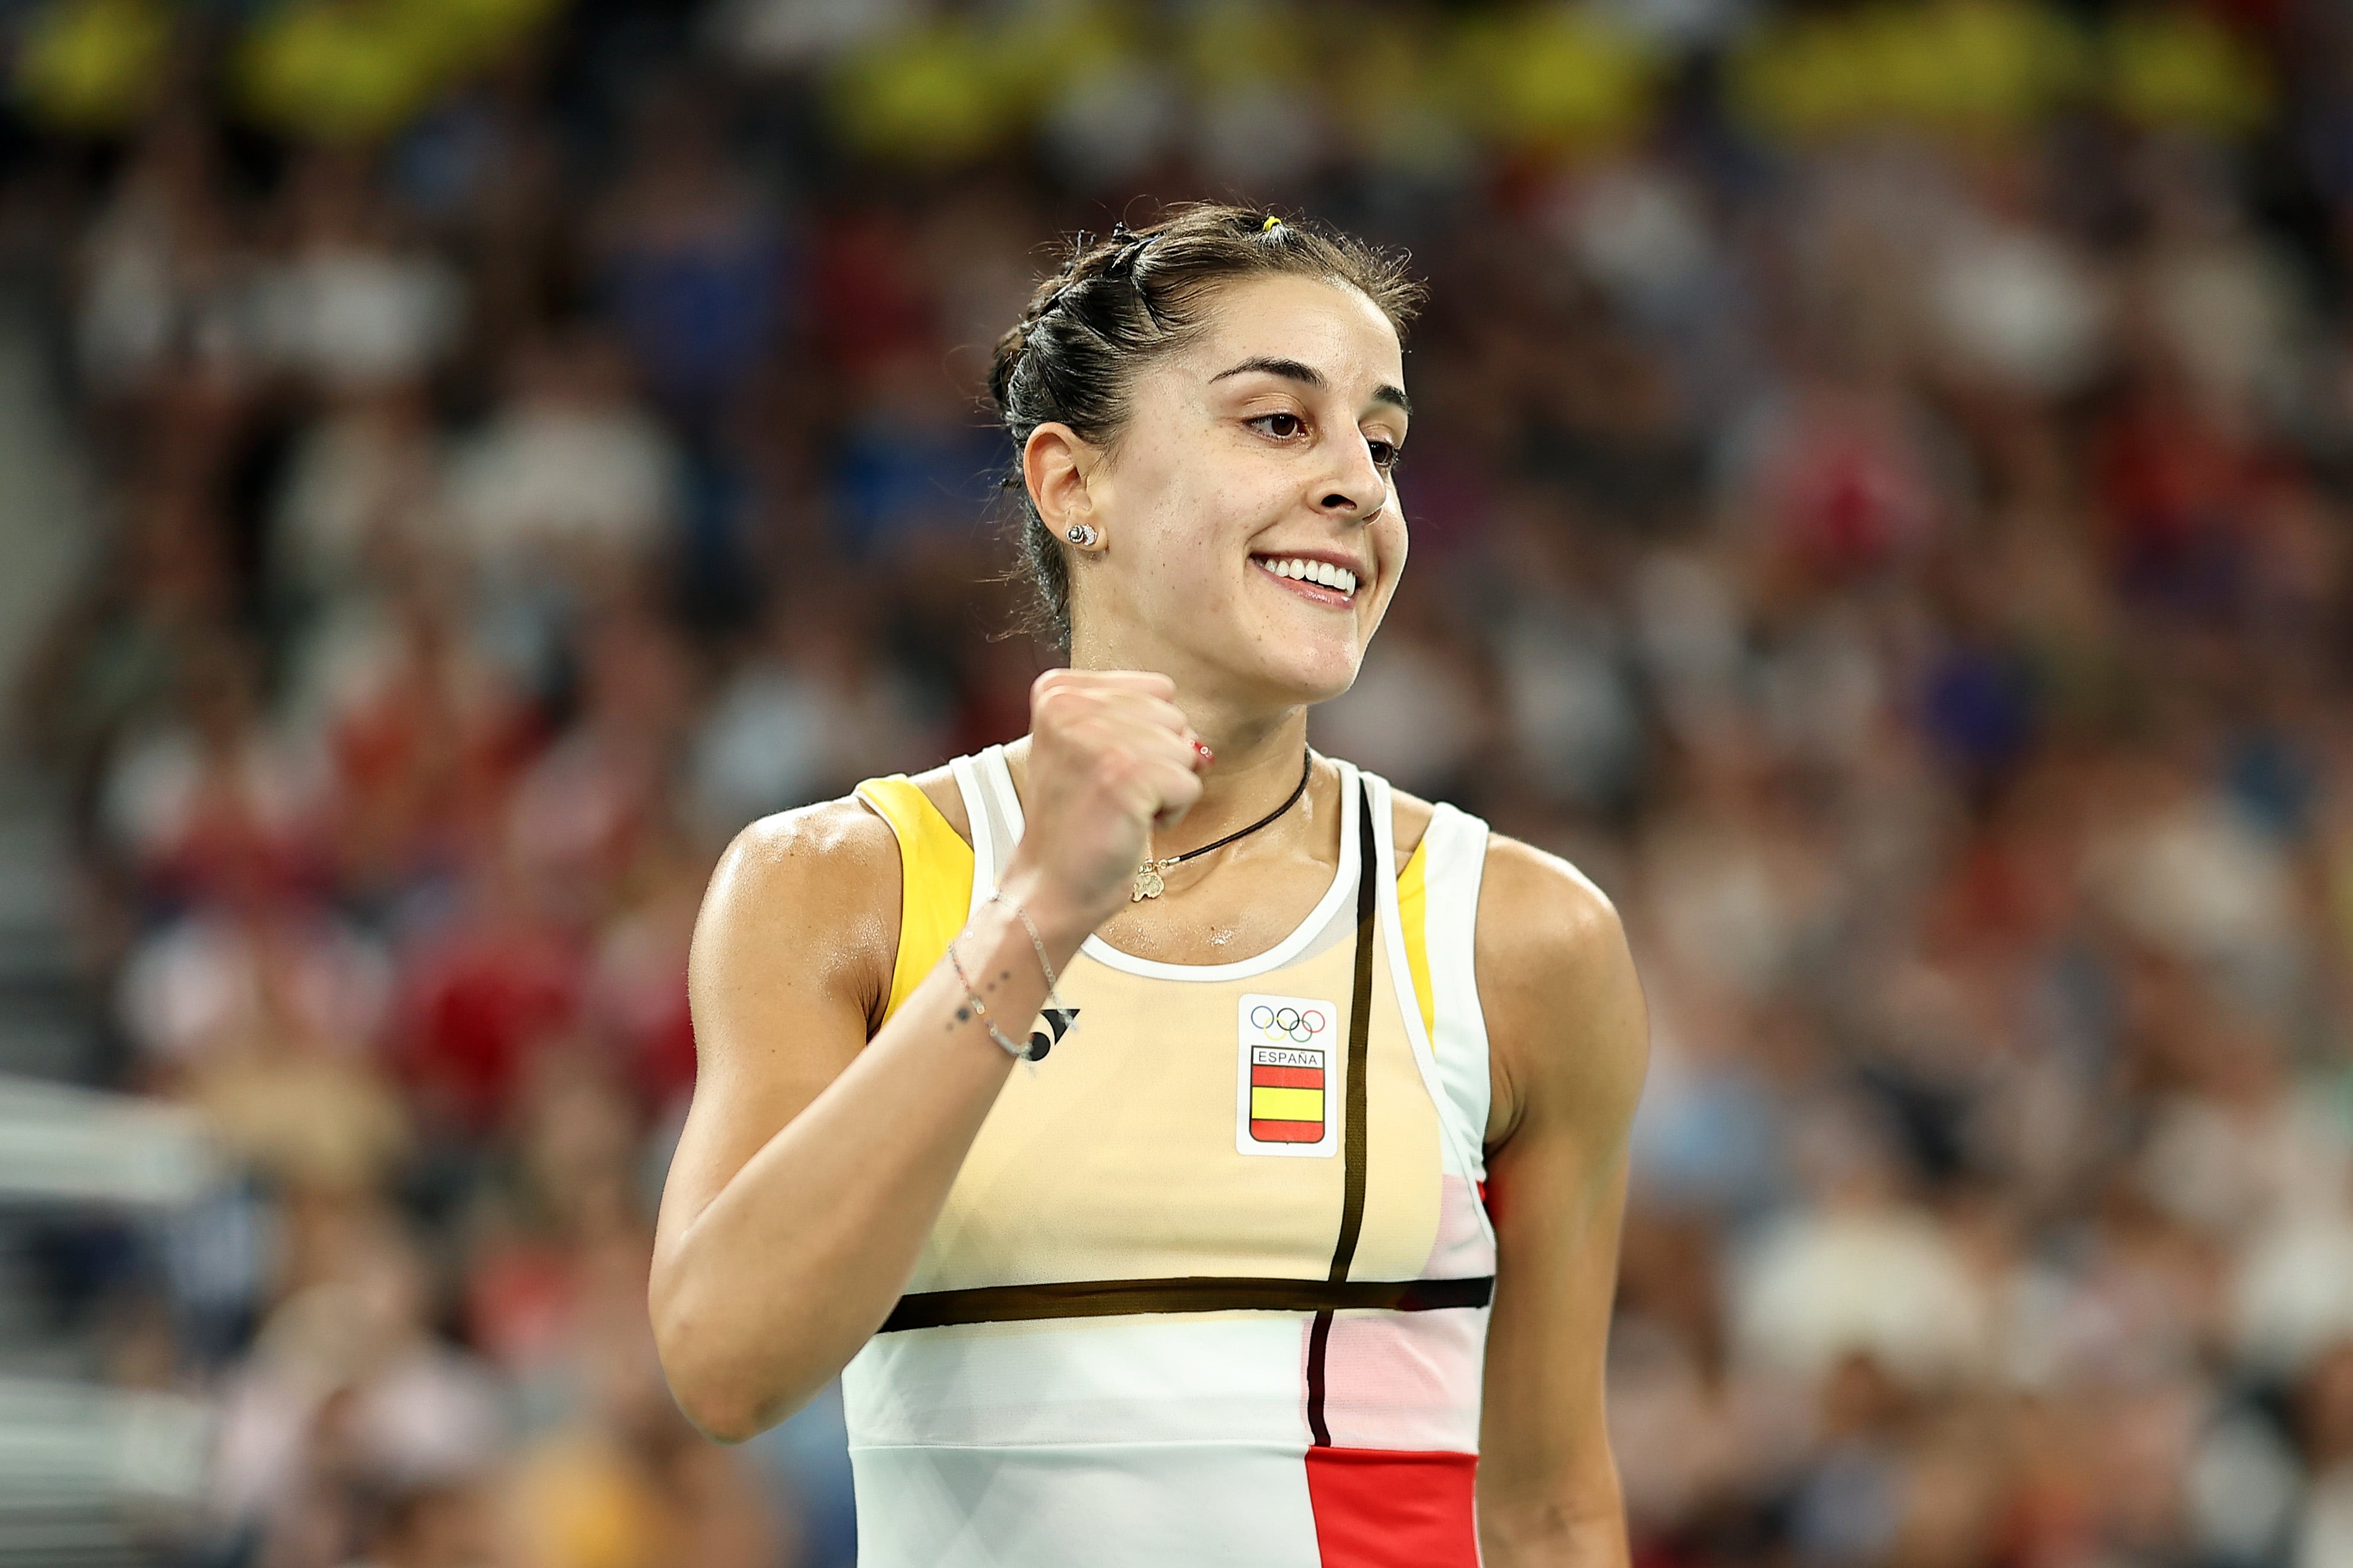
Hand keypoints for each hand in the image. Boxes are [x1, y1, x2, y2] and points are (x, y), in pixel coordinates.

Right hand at [1005, 668, 1207, 940]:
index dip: (1146, 735)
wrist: (1051, 885)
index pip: (1156, 688)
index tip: (1105, 768)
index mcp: (1057, 690)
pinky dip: (1171, 813)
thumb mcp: (1088, 748)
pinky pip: (1190, 784)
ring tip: (1119, 808)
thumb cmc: (1075, 823)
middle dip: (1159, 761)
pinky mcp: (1125, 774)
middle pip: (1174, 716)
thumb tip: (1199, 745)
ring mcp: (1095, 738)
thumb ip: (1135, 719)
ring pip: (1186, 749)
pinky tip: (1130, 824)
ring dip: (1165, 788)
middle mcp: (1069, 706)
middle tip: (1112, 793)